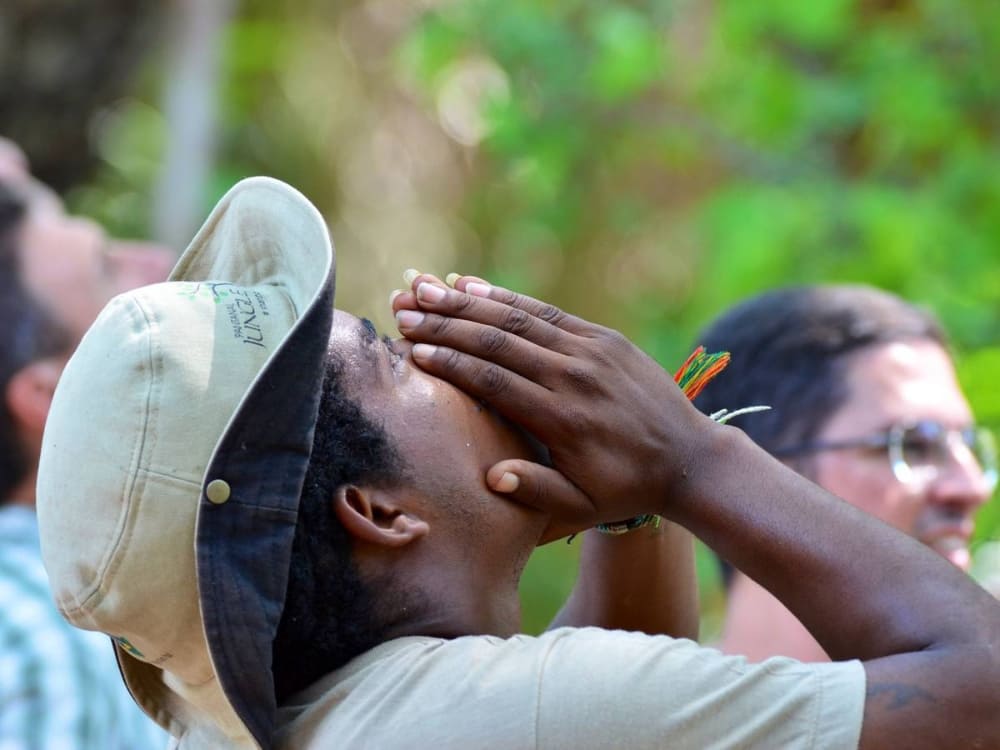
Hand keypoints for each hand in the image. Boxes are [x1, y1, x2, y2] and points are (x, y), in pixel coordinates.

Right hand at [392, 273, 715, 537]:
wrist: (688, 459)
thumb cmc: (626, 489)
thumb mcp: (584, 510)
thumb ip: (538, 493)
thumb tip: (492, 476)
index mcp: (564, 420)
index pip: (495, 382)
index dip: (451, 363)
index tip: (413, 349)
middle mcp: (574, 378)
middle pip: (498, 343)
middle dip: (445, 324)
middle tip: (402, 311)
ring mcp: (591, 352)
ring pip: (519, 320)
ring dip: (467, 302)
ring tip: (424, 289)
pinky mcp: (603, 338)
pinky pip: (547, 313)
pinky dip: (506, 298)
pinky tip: (471, 285)